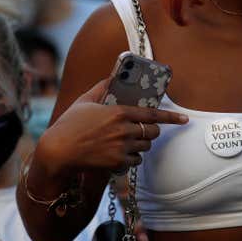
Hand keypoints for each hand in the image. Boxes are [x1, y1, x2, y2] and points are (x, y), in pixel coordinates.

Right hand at [37, 80, 188, 175]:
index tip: (184, 119)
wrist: (58, 152)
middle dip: (150, 132)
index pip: (152, 114)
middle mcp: (123, 130)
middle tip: (140, 131)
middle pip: (153, 132)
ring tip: (124, 143)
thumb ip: (101, 88)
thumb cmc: (69, 125)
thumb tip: (111, 77)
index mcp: (118, 112)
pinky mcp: (117, 163)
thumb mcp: (84, 102)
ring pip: (145, 148)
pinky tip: (117, 155)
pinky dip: (131, 159)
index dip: (171, 117)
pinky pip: (135, 162)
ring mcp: (122, 148)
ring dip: (140, 146)